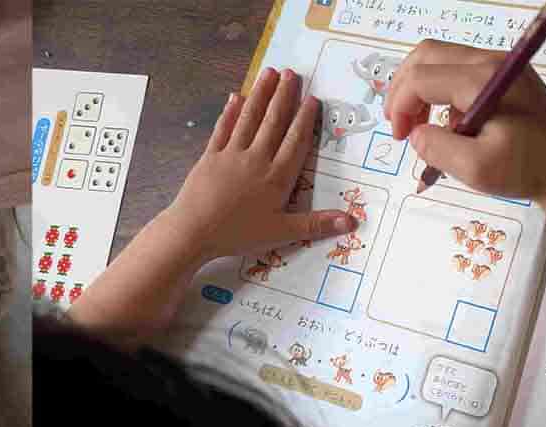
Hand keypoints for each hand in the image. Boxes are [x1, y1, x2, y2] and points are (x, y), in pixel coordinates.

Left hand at [158, 67, 360, 261]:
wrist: (193, 231)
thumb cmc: (238, 234)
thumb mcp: (281, 233)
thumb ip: (316, 224)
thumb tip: (352, 221)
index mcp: (277, 177)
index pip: (296, 142)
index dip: (305, 120)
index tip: (312, 99)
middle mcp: (256, 159)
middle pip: (273, 122)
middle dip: (284, 96)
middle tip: (293, 73)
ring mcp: (231, 155)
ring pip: (250, 119)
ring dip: (261, 94)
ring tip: (270, 72)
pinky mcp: (210, 156)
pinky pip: (222, 129)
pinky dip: (230, 112)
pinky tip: (236, 97)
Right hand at [385, 41, 545, 202]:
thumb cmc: (526, 170)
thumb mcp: (475, 168)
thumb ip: (437, 148)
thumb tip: (416, 134)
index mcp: (483, 80)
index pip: (421, 78)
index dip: (400, 107)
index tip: (400, 139)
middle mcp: (492, 61)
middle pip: (427, 55)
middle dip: (404, 90)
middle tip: (401, 126)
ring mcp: (501, 65)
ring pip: (442, 61)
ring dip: (422, 92)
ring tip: (425, 129)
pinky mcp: (506, 75)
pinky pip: (460, 71)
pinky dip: (443, 95)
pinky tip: (451, 127)